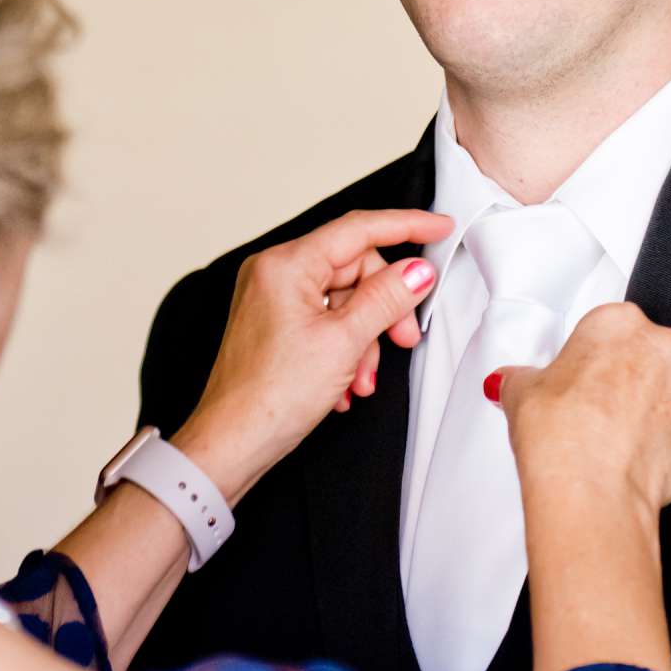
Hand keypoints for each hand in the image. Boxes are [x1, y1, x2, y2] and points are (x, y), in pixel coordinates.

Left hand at [176, 209, 451, 499]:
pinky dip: (344, 348)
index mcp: (286, 265)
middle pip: (354, 269)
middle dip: (383, 307)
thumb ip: (385, 299)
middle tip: (403, 338)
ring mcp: (272, 299)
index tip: (440, 227)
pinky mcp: (274, 325)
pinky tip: (344, 384)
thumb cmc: (269, 397)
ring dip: (364, 339)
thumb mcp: (343, 343)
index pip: (358, 229)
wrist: (231, 444)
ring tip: (362, 378)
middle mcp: (274, 273)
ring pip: (342, 301)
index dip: (406, 225)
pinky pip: (324, 321)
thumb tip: (416, 271)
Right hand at [494, 301, 670, 523]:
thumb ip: (522, 377)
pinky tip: (643, 464)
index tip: (584, 380)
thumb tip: (513, 381)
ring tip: (621, 444)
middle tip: (601, 413)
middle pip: (649, 357)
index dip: (595, 359)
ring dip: (656, 415)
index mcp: (620, 322)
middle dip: (631, 382)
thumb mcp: (520, 392)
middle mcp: (663, 347)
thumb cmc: (559, 434)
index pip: (611, 330)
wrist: (589, 489)